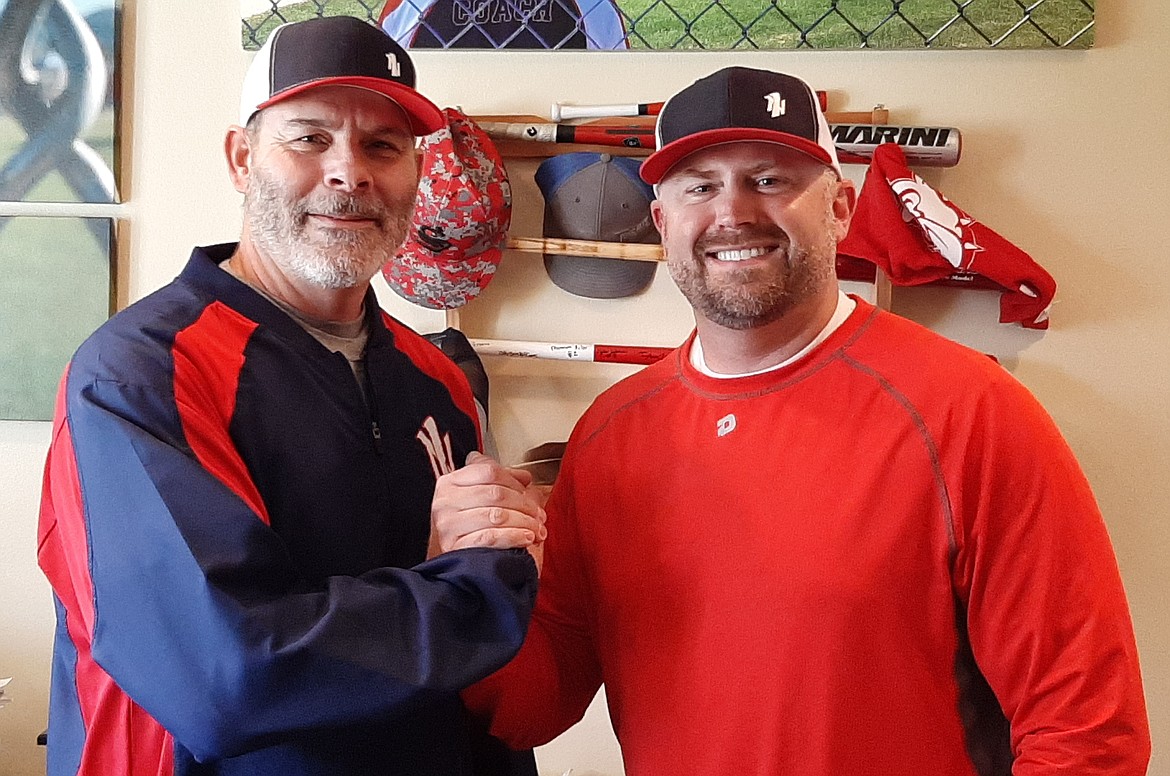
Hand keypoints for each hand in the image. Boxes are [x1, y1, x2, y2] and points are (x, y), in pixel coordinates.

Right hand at [429, 452, 547, 558]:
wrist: (458, 566)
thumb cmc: (471, 527)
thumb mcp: (482, 498)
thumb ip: (502, 481)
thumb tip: (525, 477)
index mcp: (450, 482)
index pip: (489, 471)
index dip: (514, 481)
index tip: (529, 491)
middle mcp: (445, 501)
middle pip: (496, 493)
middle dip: (524, 504)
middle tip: (539, 514)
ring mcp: (448, 524)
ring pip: (496, 515)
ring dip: (524, 522)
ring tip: (537, 529)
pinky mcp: (455, 546)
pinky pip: (491, 537)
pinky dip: (514, 536)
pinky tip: (527, 538)